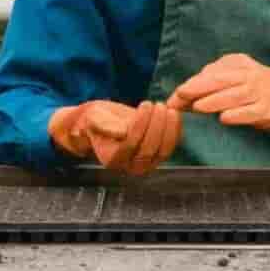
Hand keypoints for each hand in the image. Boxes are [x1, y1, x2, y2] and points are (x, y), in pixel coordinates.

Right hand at [48, 99, 182, 174]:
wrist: (107, 122)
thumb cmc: (99, 118)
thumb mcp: (94, 117)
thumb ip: (104, 124)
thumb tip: (122, 132)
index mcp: (111, 158)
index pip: (130, 144)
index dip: (140, 124)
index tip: (146, 104)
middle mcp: (129, 166)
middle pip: (148, 149)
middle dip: (156, 125)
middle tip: (158, 104)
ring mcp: (146, 164)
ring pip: (162, 150)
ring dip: (168, 128)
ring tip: (167, 108)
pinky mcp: (158, 157)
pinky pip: (171, 147)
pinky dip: (175, 130)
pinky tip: (173, 114)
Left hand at [166, 53, 269, 150]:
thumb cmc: (255, 92)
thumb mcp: (235, 79)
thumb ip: (211, 84)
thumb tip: (180, 96)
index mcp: (238, 63)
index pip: (211, 72)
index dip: (191, 85)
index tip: (174, 98)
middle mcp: (250, 74)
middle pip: (220, 80)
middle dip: (197, 89)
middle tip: (178, 97)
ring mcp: (261, 91)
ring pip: (234, 95)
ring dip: (214, 101)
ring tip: (197, 108)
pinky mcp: (269, 109)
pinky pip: (251, 112)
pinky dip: (237, 115)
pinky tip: (224, 119)